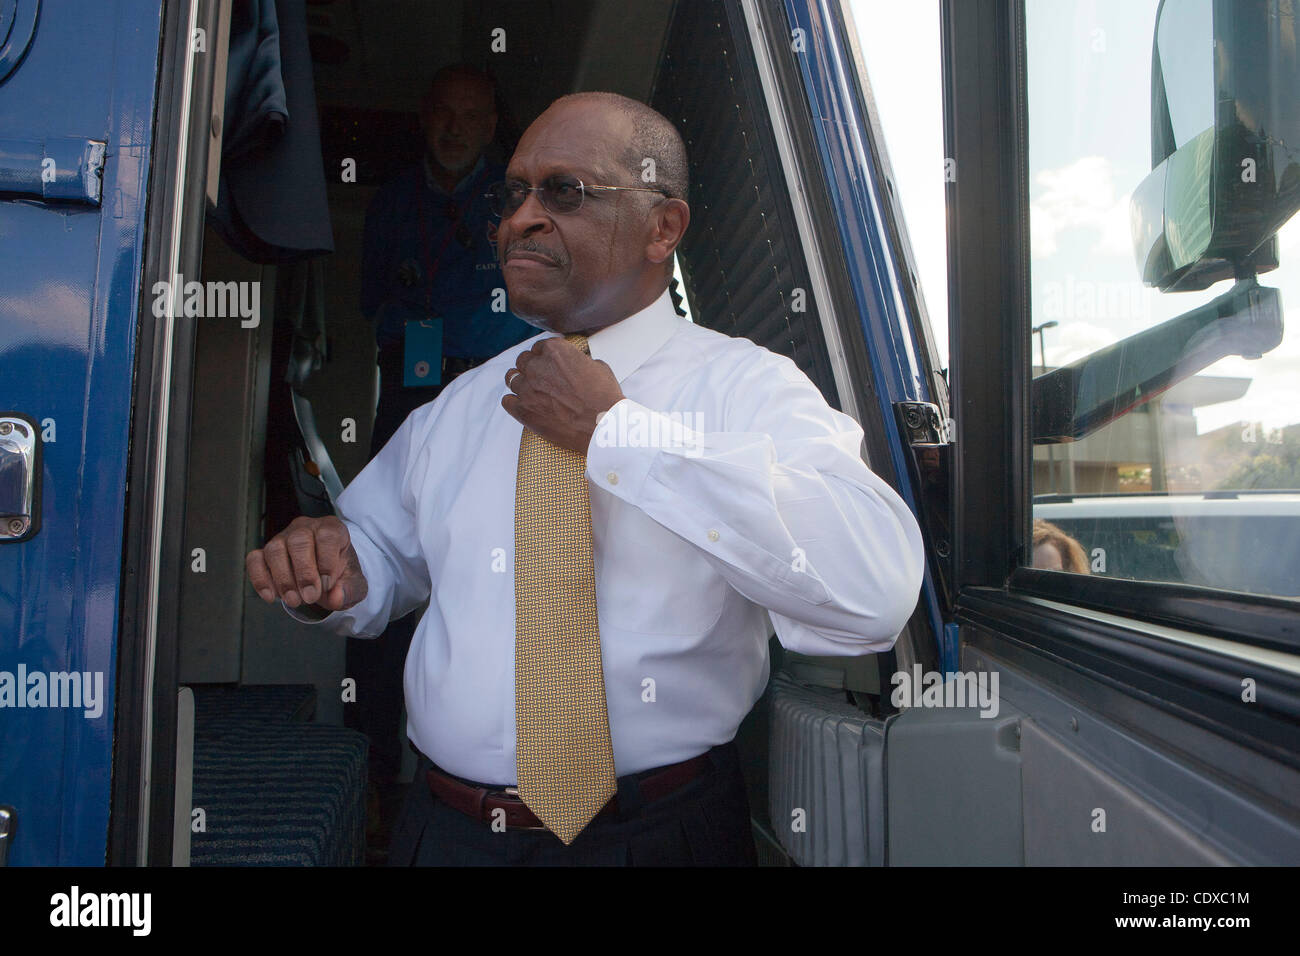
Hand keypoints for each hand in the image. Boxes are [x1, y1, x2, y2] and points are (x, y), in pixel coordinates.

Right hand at [245, 516, 368, 611]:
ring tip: (294, 600)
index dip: (326, 562)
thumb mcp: (354, 584)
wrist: (325, 577)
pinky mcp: (265, 551)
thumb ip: (350, 590)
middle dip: (304, 573)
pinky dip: (260, 579)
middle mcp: (306, 528)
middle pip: (299, 541)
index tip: (328, 585)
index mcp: (332, 529)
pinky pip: (255, 559)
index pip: (327, 535)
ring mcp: (283, 537)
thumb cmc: (340, 575)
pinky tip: (271, 597)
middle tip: (310, 597)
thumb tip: (336, 598)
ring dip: (283, 579)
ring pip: (275, 549)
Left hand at [502, 337, 623, 453]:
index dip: (545, 355)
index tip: (549, 362)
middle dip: (532, 367)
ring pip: (512, 378)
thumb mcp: (597, 367)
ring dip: (521, 382)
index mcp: (555, 351)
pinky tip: (522, 404)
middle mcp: (537, 367)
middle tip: (541, 377)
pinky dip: (514, 401)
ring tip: (531, 390)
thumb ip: (578, 362)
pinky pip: (507, 401)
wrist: (602, 425)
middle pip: (523, 360)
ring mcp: (527, 389)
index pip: (540, 346)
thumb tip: (577, 365)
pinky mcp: (523, 411)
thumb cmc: (604, 398)